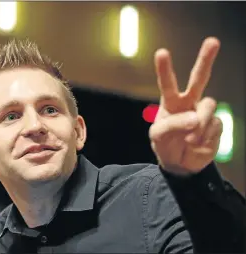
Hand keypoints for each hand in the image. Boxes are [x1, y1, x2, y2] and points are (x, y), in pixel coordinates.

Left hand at [149, 37, 222, 174]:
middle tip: (212, 41)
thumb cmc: (165, 145)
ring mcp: (203, 113)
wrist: (179, 164)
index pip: (167, 83)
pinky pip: (214, 125)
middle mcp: (188, 103)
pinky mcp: (215, 125)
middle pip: (198, 79)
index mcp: (171, 102)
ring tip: (190, 140)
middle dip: (205, 60)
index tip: (161, 52)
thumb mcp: (158, 136)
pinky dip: (204, 137)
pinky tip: (196, 144)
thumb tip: (195, 118)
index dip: (164, 69)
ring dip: (199, 123)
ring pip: (208, 105)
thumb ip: (172, 124)